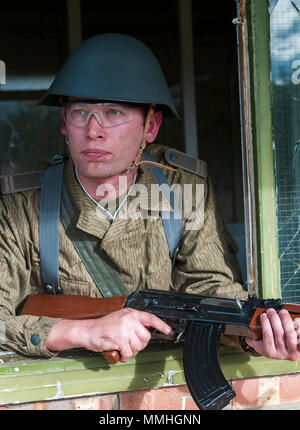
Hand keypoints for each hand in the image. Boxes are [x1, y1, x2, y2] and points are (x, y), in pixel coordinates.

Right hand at [47, 308, 171, 362]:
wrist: (87, 331)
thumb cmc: (103, 328)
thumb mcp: (120, 319)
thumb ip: (133, 323)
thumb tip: (147, 332)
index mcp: (131, 313)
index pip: (151, 318)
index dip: (162, 325)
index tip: (169, 331)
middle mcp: (129, 319)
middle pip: (146, 338)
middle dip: (139, 345)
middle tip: (128, 345)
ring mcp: (124, 328)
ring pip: (138, 347)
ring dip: (130, 352)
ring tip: (121, 347)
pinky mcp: (119, 339)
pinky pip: (128, 353)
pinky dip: (124, 356)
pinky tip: (118, 352)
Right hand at [246, 308, 299, 360]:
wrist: (285, 354)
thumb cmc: (271, 346)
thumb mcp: (260, 346)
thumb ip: (252, 340)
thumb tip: (245, 334)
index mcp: (270, 352)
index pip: (267, 336)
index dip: (265, 324)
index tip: (263, 315)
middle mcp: (282, 354)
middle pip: (278, 333)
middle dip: (274, 319)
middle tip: (271, 310)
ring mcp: (292, 351)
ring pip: (289, 333)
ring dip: (285, 319)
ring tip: (282, 311)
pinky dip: (298, 326)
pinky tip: (295, 320)